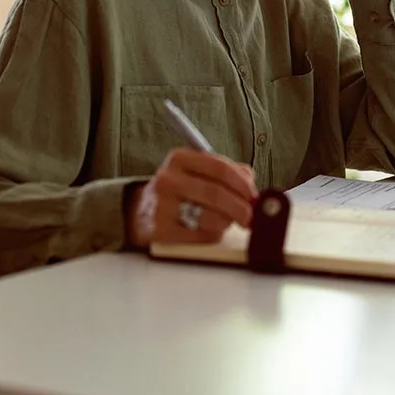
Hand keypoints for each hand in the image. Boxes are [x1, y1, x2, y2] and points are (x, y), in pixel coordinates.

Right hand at [125, 149, 258, 248]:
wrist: (139, 212)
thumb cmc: (179, 191)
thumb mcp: (198, 172)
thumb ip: (228, 174)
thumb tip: (253, 189)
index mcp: (180, 159)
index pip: (220, 168)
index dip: (243, 184)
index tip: (254, 196)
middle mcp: (167, 179)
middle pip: (216, 193)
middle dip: (241, 207)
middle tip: (251, 217)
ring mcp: (161, 205)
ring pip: (210, 216)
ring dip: (227, 222)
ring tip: (227, 221)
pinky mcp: (160, 230)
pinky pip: (200, 235)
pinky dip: (213, 234)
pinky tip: (211, 230)